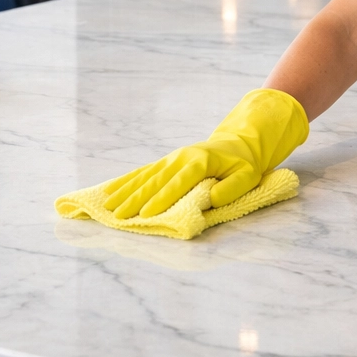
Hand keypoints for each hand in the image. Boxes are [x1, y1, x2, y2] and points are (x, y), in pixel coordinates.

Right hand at [103, 88, 308, 217]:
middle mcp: (181, 158)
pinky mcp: (167, 162)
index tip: (147, 213)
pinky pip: (144, 171)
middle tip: (118, 215)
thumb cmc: (244, 163)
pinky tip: (111, 190)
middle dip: (135, 199)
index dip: (162, 199)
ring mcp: (172, 158)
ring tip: (108, 205)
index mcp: (200, 162)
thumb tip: (212, 199)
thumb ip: (232, 188)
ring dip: (126, 191)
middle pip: (155, 180)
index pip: (178, 183)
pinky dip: (127, 181)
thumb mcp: (248, 176)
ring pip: (145, 176)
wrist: (238, 142)